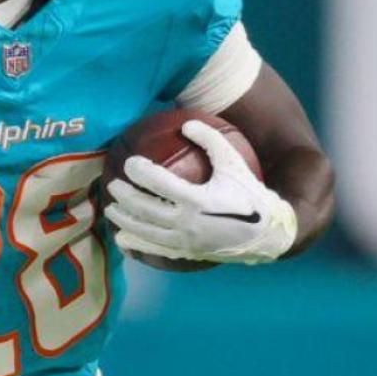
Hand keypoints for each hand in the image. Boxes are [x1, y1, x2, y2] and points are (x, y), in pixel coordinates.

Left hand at [104, 120, 297, 265]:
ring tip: (110, 211)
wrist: (266, 233)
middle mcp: (188, 223)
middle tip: (113, 185)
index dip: (140, 172)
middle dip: (124, 196)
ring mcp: (185, 242)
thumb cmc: (249, 194)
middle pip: (145, 209)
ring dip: (124, 221)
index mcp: (197, 199)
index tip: (129, 163)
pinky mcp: (187, 253)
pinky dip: (136, 245)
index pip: (159, 183)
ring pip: (145, 232)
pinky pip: (155, 251)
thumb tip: (187, 122)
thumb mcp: (233, 163)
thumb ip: (211, 140)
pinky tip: (122, 240)